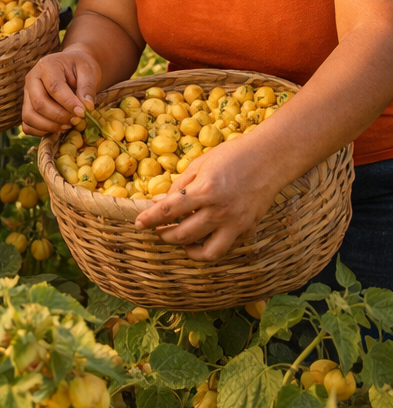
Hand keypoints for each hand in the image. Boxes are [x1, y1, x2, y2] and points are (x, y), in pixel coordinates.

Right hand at [22, 49, 101, 134]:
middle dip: (59, 117)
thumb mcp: (88, 71)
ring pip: (29, 116)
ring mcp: (26, 94)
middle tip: (77, 120)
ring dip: (50, 126)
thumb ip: (88, 88)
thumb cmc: (79, 68)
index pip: (54, 87)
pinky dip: (41, 131)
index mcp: (47, 65)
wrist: (71, 67)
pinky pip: (27, 125)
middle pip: (39, 103)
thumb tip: (86, 108)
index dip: (68, 103)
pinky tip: (58, 128)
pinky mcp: (26, 106)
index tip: (82, 113)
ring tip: (68, 125)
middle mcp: (32, 79)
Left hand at [134, 140, 282, 259]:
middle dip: (165, 236)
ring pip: (206, 252)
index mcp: (204, 191)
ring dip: (187, 249)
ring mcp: (236, 224)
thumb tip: (160, 202)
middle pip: (183, 235)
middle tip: (158, 231)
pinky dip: (210, 245)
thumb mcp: (199, 164)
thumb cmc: (233, 155)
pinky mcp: (248, 229)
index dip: (149, 219)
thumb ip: (179, 186)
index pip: (168, 211)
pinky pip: (225, 246)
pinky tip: (202, 236)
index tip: (138, 224)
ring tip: (179, 240)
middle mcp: (219, 211)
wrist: (270, 158)